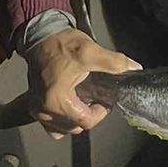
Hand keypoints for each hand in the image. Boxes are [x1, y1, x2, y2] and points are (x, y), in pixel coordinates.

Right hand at [26, 28, 140, 139]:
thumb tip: (133, 68)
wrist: (40, 37)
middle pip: (74, 128)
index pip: (85, 121)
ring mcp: (37, 109)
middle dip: (89, 115)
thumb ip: (113, 62)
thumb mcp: (90, 51)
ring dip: (75, 119)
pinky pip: (50, 123)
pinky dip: (61, 119)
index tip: (106, 100)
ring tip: (83, 102)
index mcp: (57, 100)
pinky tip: (70, 104)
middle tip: (97, 99)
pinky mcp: (34, 105)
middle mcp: (44, 109)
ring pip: (62, 129)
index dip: (101, 113)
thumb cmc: (61, 45)